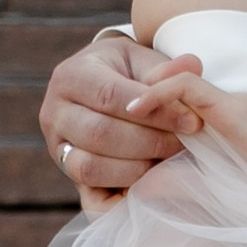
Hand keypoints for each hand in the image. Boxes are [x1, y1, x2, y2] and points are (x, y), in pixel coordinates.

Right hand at [39, 39, 206, 212]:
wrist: (101, 89)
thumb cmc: (129, 73)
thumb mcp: (146, 61)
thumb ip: (167, 68)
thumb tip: (191, 67)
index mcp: (73, 74)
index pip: (112, 96)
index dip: (155, 112)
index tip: (192, 122)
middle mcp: (54, 108)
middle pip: (101, 133)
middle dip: (149, 142)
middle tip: (183, 145)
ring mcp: (54, 141)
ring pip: (91, 165)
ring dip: (137, 167)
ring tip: (168, 160)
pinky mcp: (63, 166)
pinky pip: (89, 184)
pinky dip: (123, 182)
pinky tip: (150, 174)